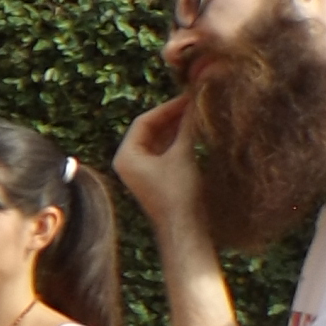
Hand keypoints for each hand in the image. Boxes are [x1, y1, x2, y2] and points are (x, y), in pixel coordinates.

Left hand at [115, 94, 206, 244]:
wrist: (184, 228)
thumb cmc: (179, 192)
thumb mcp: (182, 154)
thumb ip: (187, 126)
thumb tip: (196, 100)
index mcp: (125, 156)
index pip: (144, 121)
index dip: (168, 107)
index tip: (189, 97)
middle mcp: (129, 162)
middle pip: (150, 129)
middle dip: (173, 116)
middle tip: (196, 102)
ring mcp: (141, 171)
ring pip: (159, 140)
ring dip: (178, 126)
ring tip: (199, 113)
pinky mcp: (156, 178)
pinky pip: (165, 151)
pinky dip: (179, 140)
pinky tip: (196, 130)